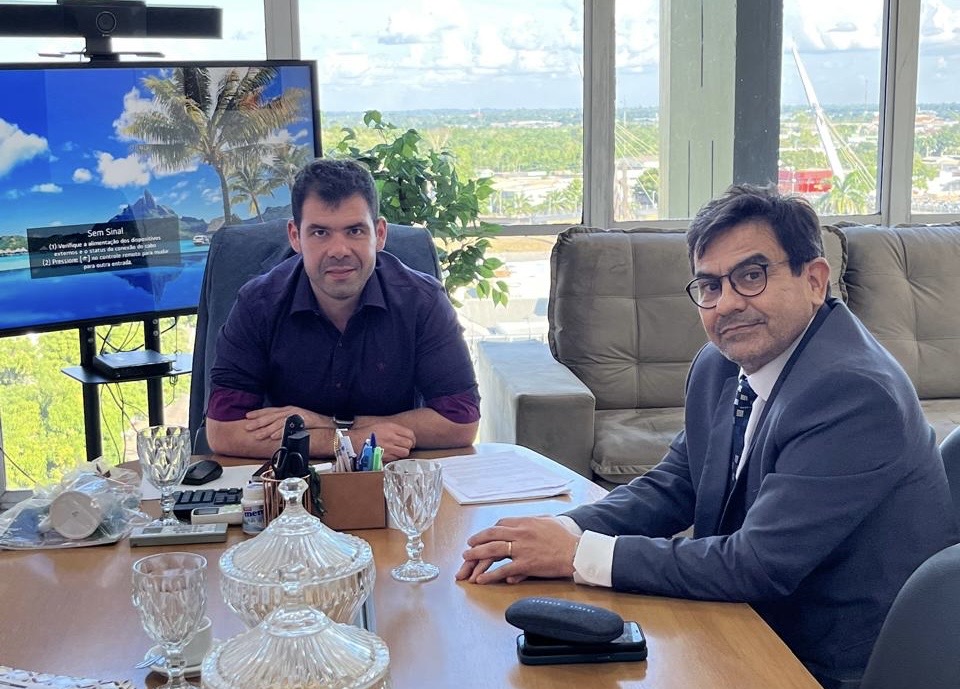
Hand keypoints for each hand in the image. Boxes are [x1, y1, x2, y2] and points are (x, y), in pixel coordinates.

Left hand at [244, 406, 328, 441]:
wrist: (328, 423)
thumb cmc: (311, 423)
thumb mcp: (294, 420)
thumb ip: (283, 423)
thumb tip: (271, 430)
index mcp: (287, 409)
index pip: (270, 410)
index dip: (258, 413)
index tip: (247, 417)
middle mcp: (290, 410)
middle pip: (271, 416)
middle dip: (258, 422)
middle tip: (248, 427)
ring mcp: (297, 415)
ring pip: (279, 422)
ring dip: (267, 429)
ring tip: (258, 435)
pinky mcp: (303, 420)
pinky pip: (290, 427)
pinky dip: (281, 432)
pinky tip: (273, 437)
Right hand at [350, 421, 415, 461]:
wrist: (355, 442)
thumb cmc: (366, 433)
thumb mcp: (381, 425)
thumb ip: (394, 429)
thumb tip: (404, 434)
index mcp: (391, 428)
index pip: (410, 434)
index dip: (412, 438)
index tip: (411, 440)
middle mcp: (392, 437)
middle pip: (409, 443)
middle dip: (409, 446)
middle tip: (406, 446)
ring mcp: (389, 448)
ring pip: (405, 452)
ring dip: (403, 452)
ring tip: (399, 451)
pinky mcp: (385, 456)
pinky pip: (396, 458)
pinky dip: (396, 457)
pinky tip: (391, 454)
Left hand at [455, 516, 578, 584]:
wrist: (576, 552)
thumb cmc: (565, 538)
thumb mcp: (548, 521)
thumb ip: (533, 522)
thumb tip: (524, 525)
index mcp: (525, 522)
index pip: (500, 524)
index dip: (488, 531)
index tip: (482, 537)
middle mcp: (521, 533)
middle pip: (491, 535)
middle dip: (476, 541)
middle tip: (468, 548)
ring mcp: (522, 549)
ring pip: (492, 550)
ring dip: (477, 555)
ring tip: (466, 560)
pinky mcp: (526, 564)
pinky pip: (503, 570)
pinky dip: (490, 575)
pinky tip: (481, 579)